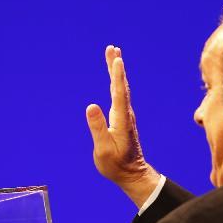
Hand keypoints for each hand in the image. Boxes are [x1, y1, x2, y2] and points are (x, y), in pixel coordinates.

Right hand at [86, 45, 160, 206]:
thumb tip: (90, 106)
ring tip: (113, 55)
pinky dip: (116, 82)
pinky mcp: (122, 119)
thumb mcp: (103, 149)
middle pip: (121, 85)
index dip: (117, 75)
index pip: (119, 93)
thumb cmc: (116, 164)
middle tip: (112, 49)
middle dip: (116, 66)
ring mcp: (125, 116)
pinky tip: (114, 77)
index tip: (117, 59)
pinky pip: (119, 95)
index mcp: (121, 120)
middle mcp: (125, 114)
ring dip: (116, 71)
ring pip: (121, 88)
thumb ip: (97, 128)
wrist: (131, 174)